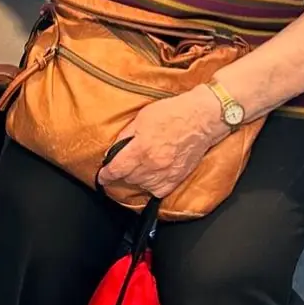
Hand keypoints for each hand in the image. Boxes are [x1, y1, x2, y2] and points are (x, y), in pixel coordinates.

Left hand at [99, 87, 226, 198]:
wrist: (202, 118)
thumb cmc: (173, 113)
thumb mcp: (141, 118)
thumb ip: (126, 136)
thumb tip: (114, 151)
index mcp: (141, 149)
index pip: (116, 170)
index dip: (106, 175)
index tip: (102, 176)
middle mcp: (153, 165)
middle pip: (127, 178)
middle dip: (120, 174)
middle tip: (119, 167)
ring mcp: (166, 174)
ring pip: (141, 186)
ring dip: (134, 179)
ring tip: (135, 169)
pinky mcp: (177, 178)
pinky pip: (158, 191)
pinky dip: (150, 186)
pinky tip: (149, 177)